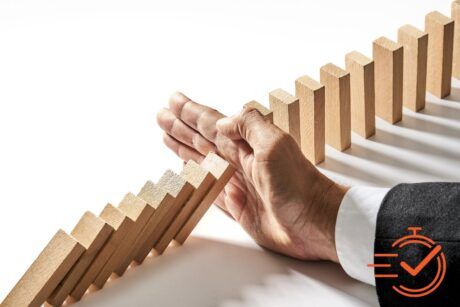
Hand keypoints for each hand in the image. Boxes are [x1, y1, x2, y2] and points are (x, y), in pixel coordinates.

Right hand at [157, 92, 347, 261]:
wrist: (313, 221)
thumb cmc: (298, 183)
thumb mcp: (275, 144)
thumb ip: (248, 127)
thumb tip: (220, 122)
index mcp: (246, 143)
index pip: (211, 123)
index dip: (191, 112)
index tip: (173, 101)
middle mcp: (238, 160)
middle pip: (201, 139)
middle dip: (180, 127)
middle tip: (161, 115)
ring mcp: (236, 183)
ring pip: (201, 161)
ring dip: (183, 148)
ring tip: (166, 136)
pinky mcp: (236, 206)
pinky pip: (208, 189)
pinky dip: (195, 179)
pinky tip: (185, 169)